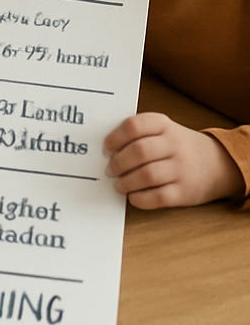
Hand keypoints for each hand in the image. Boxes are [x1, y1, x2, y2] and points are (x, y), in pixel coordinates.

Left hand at [103, 112, 243, 207]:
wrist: (218, 164)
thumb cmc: (178, 146)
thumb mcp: (162, 130)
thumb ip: (138, 135)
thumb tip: (106, 150)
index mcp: (164, 125)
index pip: (134, 126)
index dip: (115, 138)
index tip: (105, 148)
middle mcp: (174, 145)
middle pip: (139, 151)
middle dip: (118, 163)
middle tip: (109, 170)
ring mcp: (182, 169)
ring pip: (147, 175)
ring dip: (126, 182)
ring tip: (119, 184)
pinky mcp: (185, 192)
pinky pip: (158, 197)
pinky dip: (140, 198)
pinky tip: (133, 196)